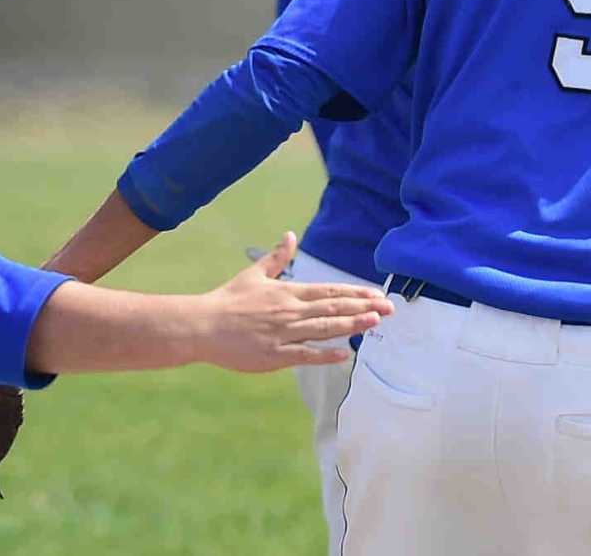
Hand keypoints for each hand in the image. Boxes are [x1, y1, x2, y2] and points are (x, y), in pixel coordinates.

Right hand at [188, 233, 391, 371]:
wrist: (200, 325)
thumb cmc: (227, 300)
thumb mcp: (253, 274)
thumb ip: (276, 258)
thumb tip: (290, 235)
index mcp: (288, 292)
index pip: (329, 291)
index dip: (355, 292)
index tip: (377, 294)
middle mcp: (290, 311)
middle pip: (333, 307)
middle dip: (363, 307)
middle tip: (390, 308)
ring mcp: (282, 334)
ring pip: (323, 328)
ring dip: (351, 324)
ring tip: (375, 322)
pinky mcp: (273, 356)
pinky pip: (303, 355)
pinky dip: (324, 354)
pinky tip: (344, 354)